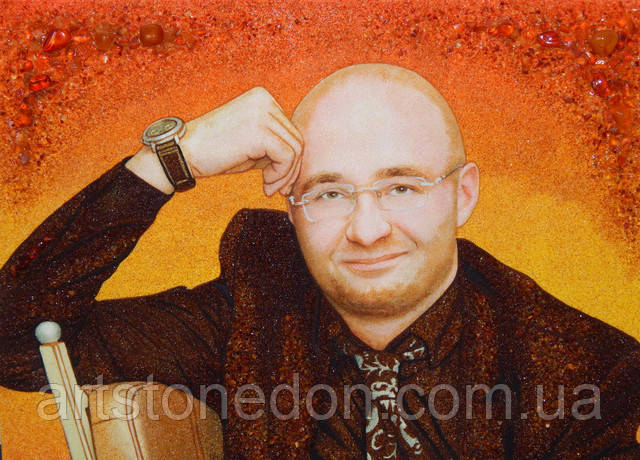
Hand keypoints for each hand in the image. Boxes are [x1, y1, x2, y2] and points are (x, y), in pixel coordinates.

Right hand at [181, 87, 303, 195]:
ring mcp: (263, 113)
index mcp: (263, 98)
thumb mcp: (251, 143)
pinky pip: (286, 157)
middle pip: (296, 138)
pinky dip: (280, 175)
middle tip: (278, 189)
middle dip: (291, 169)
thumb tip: (299, 161)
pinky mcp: (260, 131)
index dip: (289, 158)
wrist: (184, 152)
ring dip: (285, 175)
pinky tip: (266, 185)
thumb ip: (274, 144)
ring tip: (270, 188)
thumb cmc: (215, 152)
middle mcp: (265, 100)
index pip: (290, 130)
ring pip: (295, 149)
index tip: (277, 179)